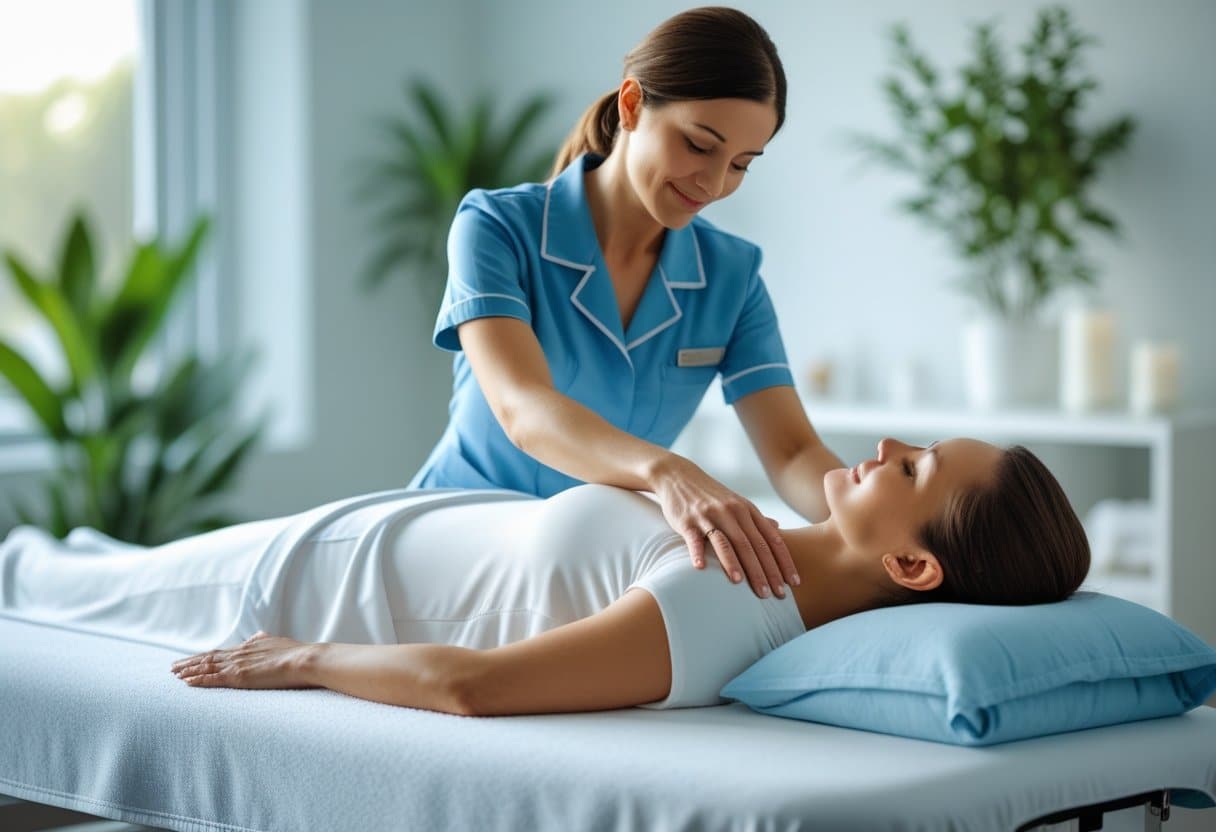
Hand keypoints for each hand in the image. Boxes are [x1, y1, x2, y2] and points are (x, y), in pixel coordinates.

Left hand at [171, 631, 317, 689]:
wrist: (305, 659)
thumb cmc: (297, 654)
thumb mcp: (278, 642)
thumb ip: (265, 641)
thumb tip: (258, 635)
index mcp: (249, 646)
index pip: (221, 652)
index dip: (205, 656)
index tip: (193, 659)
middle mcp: (240, 653)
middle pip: (209, 657)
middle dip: (190, 662)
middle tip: (173, 667)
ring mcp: (238, 664)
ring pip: (206, 666)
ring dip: (189, 670)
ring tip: (174, 674)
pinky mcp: (239, 676)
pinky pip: (212, 678)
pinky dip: (198, 680)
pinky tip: (186, 683)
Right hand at [650, 456, 798, 598]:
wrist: (679, 477)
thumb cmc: (711, 495)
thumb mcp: (737, 502)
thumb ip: (755, 518)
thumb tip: (777, 528)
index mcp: (747, 511)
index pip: (771, 539)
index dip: (783, 561)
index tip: (794, 583)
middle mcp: (732, 512)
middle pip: (752, 545)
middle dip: (764, 571)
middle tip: (774, 594)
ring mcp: (709, 516)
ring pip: (726, 542)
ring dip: (733, 564)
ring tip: (741, 584)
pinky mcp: (687, 520)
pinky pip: (694, 538)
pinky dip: (697, 552)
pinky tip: (700, 568)